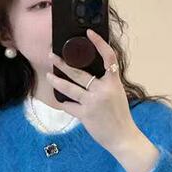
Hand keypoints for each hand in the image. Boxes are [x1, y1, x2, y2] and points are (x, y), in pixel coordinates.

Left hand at [46, 28, 139, 155]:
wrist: (123, 137)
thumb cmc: (120, 117)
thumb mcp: (118, 94)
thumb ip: (106, 84)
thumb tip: (90, 76)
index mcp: (113, 82)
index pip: (108, 57)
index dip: (99, 43)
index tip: (89, 33)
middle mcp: (102, 90)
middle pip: (79, 73)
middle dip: (62, 63)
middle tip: (51, 55)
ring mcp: (92, 102)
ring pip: (69, 88)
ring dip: (57, 81)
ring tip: (48, 76)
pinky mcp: (85, 115)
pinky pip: (69, 106)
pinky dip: (64, 104)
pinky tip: (59, 101)